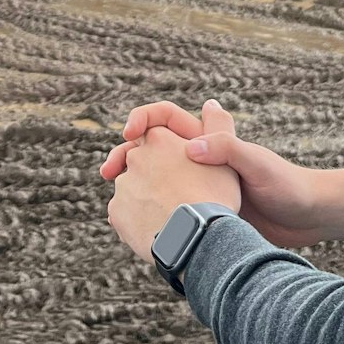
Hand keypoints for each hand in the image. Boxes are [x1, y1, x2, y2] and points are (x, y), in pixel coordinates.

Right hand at [102, 99, 343, 248]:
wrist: (308, 221)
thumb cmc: (287, 186)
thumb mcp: (258, 164)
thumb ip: (227, 150)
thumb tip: (190, 146)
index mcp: (209, 139)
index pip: (165, 117)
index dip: (143, 119)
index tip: (130, 135)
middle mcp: (200, 159)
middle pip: (150, 148)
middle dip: (125, 154)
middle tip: (109, 172)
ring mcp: (199, 187)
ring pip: (154, 179)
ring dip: (132, 185)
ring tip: (116, 201)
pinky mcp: (203, 213)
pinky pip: (167, 207)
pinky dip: (148, 212)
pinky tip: (138, 225)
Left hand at [106, 125, 240, 260]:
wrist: (196, 239)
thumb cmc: (215, 197)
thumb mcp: (227, 155)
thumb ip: (218, 127)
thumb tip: (210, 104)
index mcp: (159, 140)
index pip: (152, 132)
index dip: (161, 146)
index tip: (165, 158)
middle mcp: (136, 158)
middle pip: (140, 162)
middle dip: (151, 174)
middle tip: (172, 194)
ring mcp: (123, 186)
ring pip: (131, 189)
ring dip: (144, 198)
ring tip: (168, 217)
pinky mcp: (116, 212)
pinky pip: (123, 214)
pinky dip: (135, 219)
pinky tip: (155, 231)